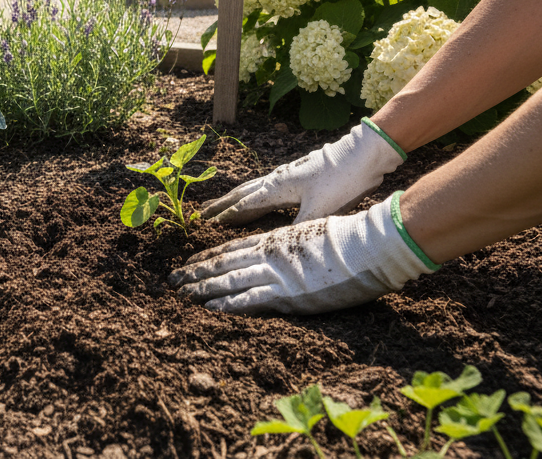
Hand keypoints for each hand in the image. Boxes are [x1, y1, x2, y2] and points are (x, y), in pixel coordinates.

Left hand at [169, 194, 436, 314]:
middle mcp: (269, 254)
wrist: (369, 245)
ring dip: (202, 288)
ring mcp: (276, 273)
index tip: (191, 261)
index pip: (232, 248)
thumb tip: (290, 253)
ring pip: (228, 280)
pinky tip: (209, 308)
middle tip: (172, 278)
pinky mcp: (287, 294)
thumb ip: (295, 246)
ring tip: (181, 293)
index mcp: (275, 239)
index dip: (209, 255)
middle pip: (222, 262)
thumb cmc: (351, 239)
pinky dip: (226, 304)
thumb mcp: (314, 234)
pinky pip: (249, 300)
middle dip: (195, 271)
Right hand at [199, 119, 404, 225]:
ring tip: (220, 204)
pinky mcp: (297, 174)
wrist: (364, 153)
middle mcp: (276, 180)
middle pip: (241, 194)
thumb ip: (298, 228)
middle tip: (201, 212)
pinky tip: (257, 196)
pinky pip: (265, 187)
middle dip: (221, 205)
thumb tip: (277, 246)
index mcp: (277, 188)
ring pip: (252, 188)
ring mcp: (286, 175)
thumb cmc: (342, 180)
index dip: (224, 215)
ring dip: (234, 198)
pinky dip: (252, 194)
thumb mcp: (320, 209)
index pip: (243, 205)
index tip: (203, 222)